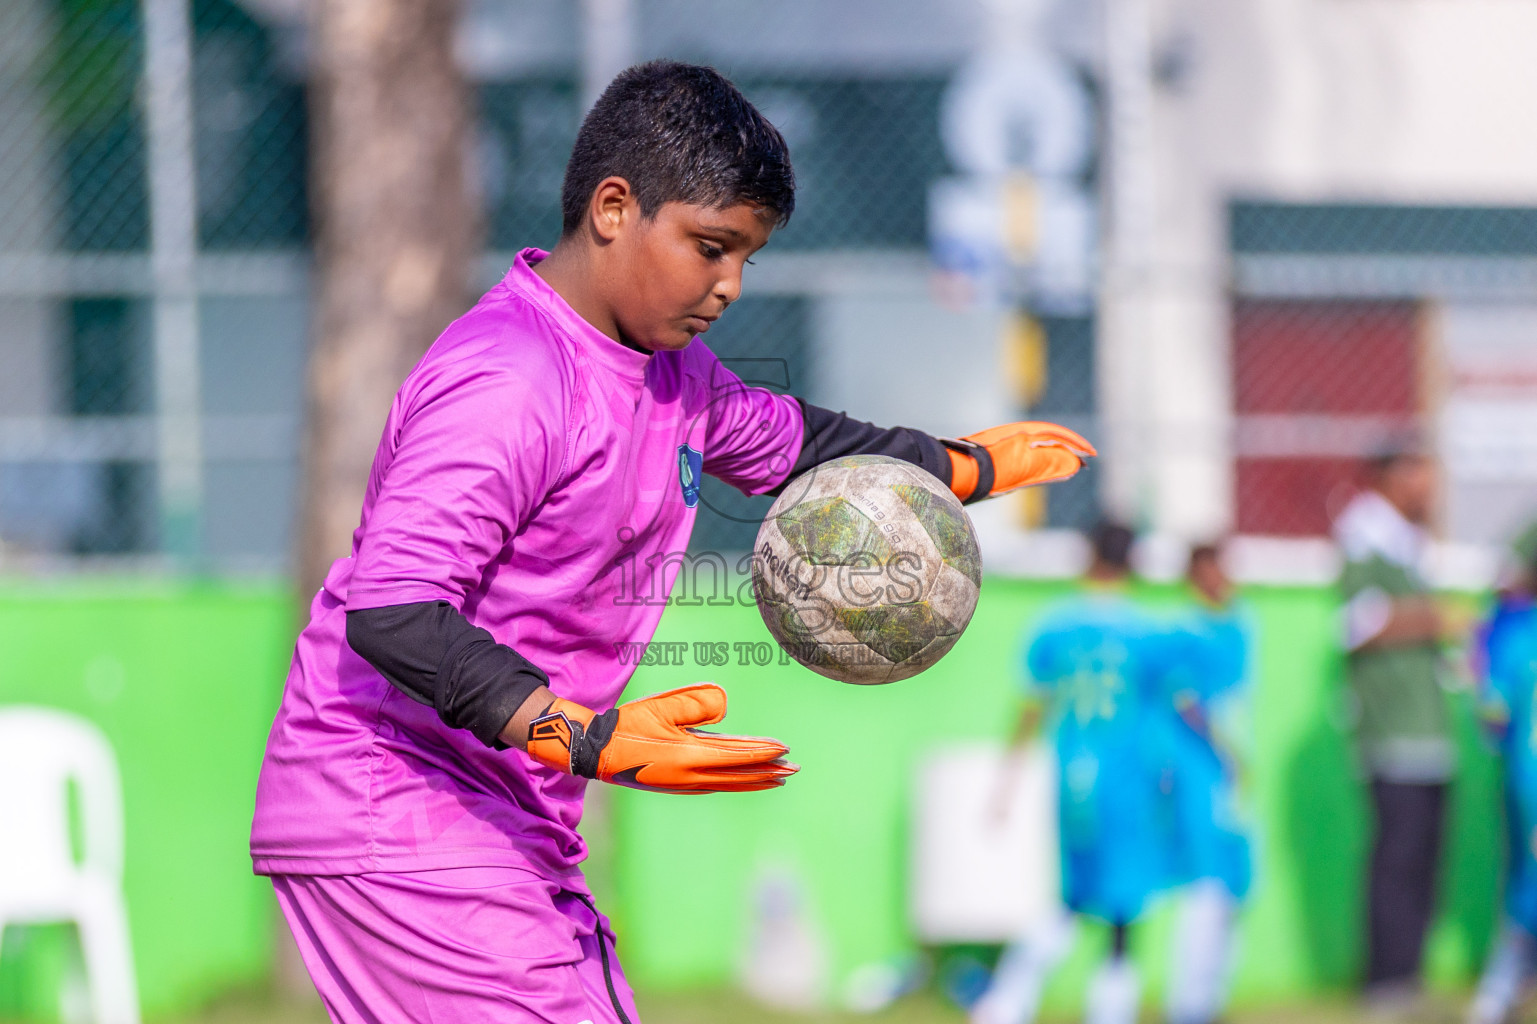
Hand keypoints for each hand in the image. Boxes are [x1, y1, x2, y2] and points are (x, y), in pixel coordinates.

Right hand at [525, 683, 797, 793]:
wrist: (598, 753)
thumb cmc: (628, 726)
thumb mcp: (661, 707)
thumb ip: (695, 703)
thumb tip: (725, 707)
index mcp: (689, 755)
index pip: (737, 754)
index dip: (763, 752)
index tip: (785, 749)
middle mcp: (691, 775)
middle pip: (740, 774)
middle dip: (769, 771)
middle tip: (795, 769)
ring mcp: (685, 783)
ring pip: (730, 782)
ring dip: (755, 779)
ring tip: (778, 777)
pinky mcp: (678, 784)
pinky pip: (716, 783)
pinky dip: (736, 781)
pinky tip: (743, 779)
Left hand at [943, 422, 1095, 503]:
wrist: (953, 475)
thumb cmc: (987, 470)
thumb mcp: (1023, 467)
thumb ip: (1049, 463)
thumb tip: (1074, 463)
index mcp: (1023, 433)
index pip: (1057, 434)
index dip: (1076, 444)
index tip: (1091, 455)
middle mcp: (1014, 436)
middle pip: (1047, 440)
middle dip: (1067, 450)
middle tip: (1083, 462)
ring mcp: (1004, 447)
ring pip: (1036, 449)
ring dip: (1053, 457)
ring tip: (1067, 469)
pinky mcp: (995, 460)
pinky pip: (1024, 458)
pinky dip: (1038, 464)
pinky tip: (1038, 474)